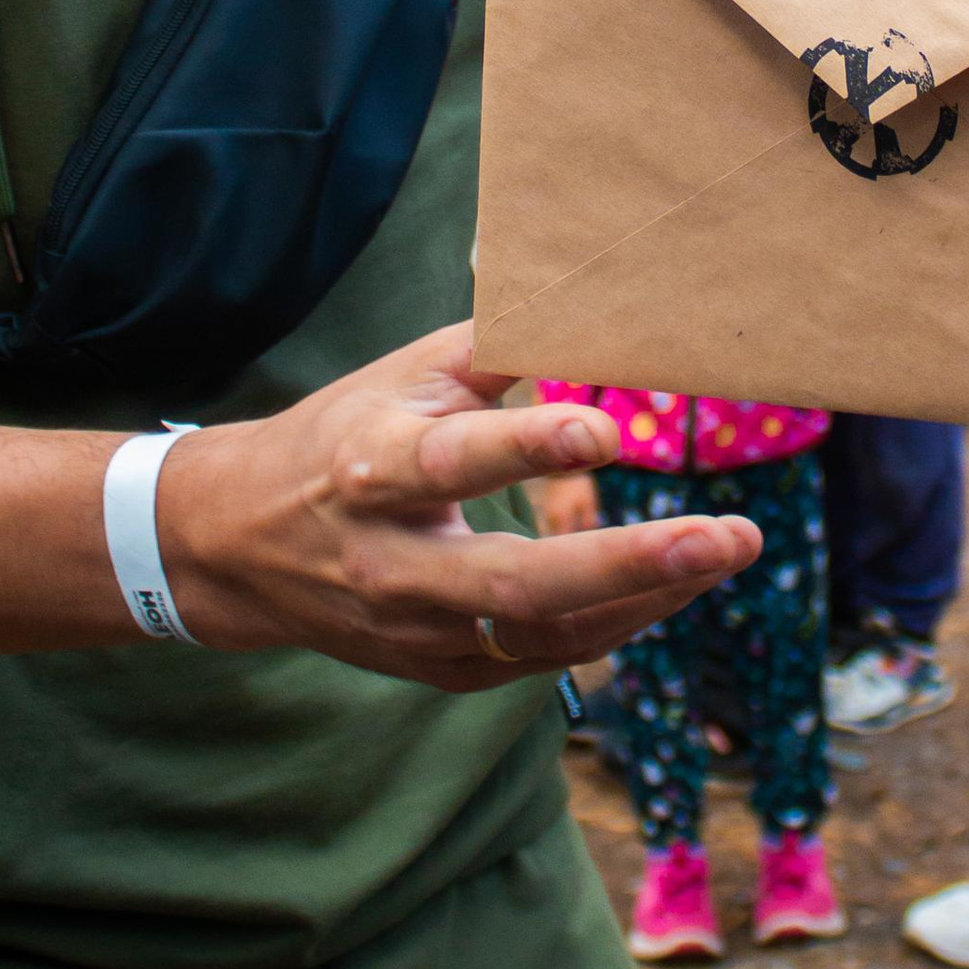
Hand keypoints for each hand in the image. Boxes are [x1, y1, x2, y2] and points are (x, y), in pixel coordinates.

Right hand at [160, 330, 756, 688]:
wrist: (240, 543)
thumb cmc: (345, 433)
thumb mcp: (401, 374)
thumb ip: (496, 346)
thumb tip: (597, 300)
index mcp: (372, 469)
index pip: (452, 465)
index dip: (526, 448)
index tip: (603, 429)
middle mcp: (392, 563)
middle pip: (517, 582)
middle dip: (629, 563)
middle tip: (727, 536)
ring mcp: (417, 628)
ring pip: (543, 634)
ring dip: (645, 598)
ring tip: (725, 551)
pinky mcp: (439, 667)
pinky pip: (540, 657)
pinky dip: (613, 623)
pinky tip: (674, 584)